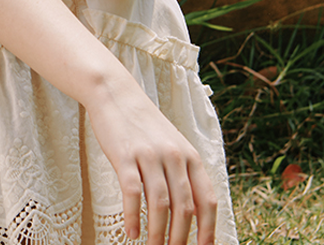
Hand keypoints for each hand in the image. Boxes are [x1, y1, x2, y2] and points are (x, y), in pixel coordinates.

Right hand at [86, 82, 217, 244]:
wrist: (114, 93)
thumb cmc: (143, 123)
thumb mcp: (171, 144)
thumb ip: (183, 173)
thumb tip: (194, 213)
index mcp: (189, 155)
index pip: (206, 200)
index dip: (208, 230)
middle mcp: (173, 155)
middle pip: (184, 208)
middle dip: (181, 238)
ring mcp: (148, 154)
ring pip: (160, 204)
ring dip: (158, 233)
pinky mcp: (124, 154)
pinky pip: (131, 192)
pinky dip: (133, 216)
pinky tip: (132, 232)